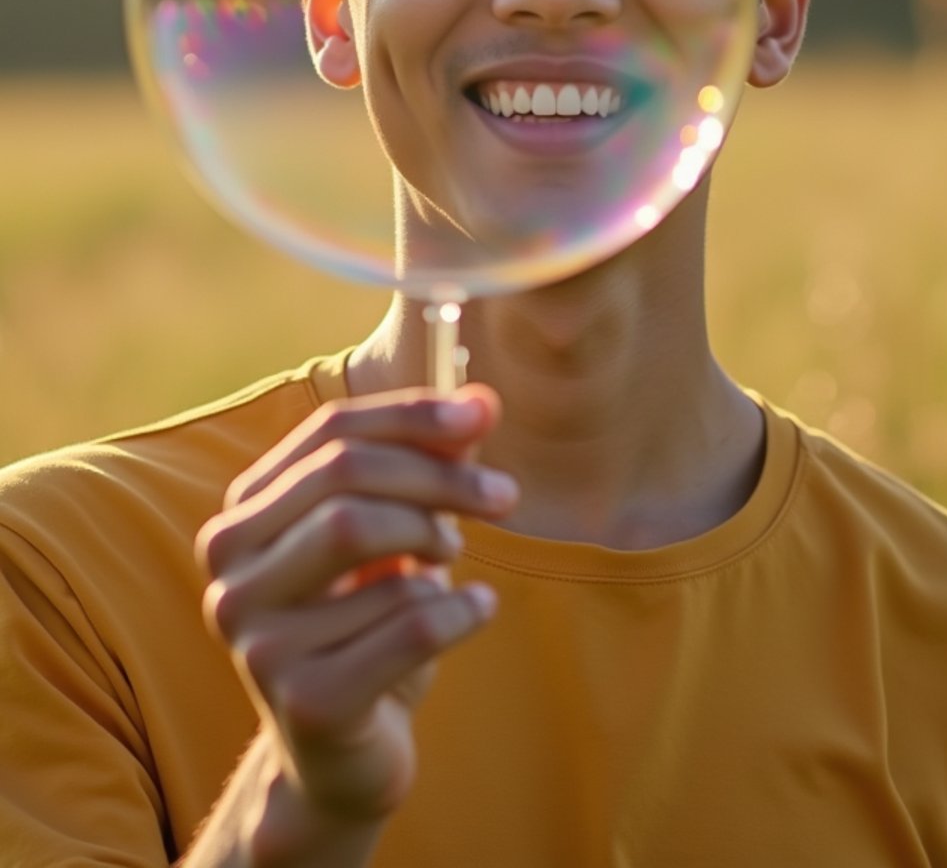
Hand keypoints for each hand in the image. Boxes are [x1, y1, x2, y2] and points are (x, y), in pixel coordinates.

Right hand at [195, 384, 516, 830]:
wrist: (341, 758)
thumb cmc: (367, 624)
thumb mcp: (392, 535)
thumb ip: (426, 465)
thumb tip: (482, 400)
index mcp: (243, 517)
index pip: (328, 432)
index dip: (412, 414)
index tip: (484, 414)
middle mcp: (230, 572)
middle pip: (345, 479)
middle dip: (438, 476)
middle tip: (503, 497)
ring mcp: (257, 639)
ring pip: (370, 542)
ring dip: (438, 546)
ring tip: (450, 568)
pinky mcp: (304, 701)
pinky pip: (408, 623)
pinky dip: (461, 608)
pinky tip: (477, 610)